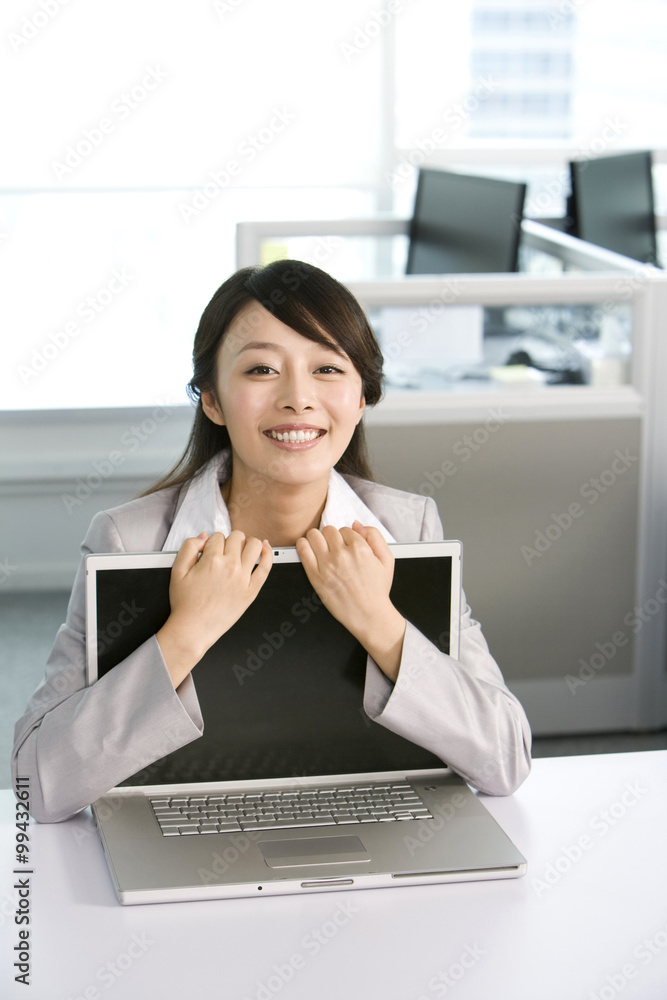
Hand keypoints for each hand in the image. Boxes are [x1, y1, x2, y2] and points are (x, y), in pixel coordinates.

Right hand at [156, 531, 272, 686]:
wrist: (194, 629)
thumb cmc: (185, 604)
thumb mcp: (177, 571)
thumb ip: (189, 547)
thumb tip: (204, 536)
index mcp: (211, 560)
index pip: (217, 536)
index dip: (212, 542)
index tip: (210, 551)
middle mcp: (229, 567)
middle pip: (237, 537)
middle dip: (229, 540)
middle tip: (224, 551)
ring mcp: (243, 579)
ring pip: (254, 546)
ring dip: (248, 542)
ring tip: (243, 548)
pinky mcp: (252, 591)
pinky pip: (266, 567)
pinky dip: (268, 554)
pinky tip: (265, 549)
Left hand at [296, 522, 405, 681]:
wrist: (368, 614)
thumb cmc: (377, 589)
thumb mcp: (387, 559)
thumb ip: (374, 536)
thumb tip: (356, 524)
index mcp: (360, 549)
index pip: (345, 529)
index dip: (346, 537)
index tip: (347, 547)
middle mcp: (342, 555)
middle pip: (329, 530)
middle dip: (332, 537)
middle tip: (335, 548)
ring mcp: (327, 565)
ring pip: (313, 535)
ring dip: (317, 538)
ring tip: (321, 547)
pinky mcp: (315, 576)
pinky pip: (302, 550)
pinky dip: (303, 545)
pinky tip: (308, 549)